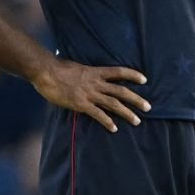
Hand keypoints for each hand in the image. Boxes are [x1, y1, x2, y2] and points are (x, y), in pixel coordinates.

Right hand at [30, 60, 148, 132]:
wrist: (46, 71)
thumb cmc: (57, 68)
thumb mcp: (76, 66)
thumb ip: (84, 72)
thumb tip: (84, 72)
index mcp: (96, 72)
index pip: (119, 72)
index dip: (133, 75)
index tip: (144, 80)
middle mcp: (96, 83)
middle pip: (121, 91)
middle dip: (136, 99)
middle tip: (148, 107)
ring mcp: (90, 94)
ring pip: (114, 104)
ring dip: (127, 113)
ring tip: (138, 121)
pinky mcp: (81, 104)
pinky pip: (98, 114)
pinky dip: (107, 121)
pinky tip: (114, 128)